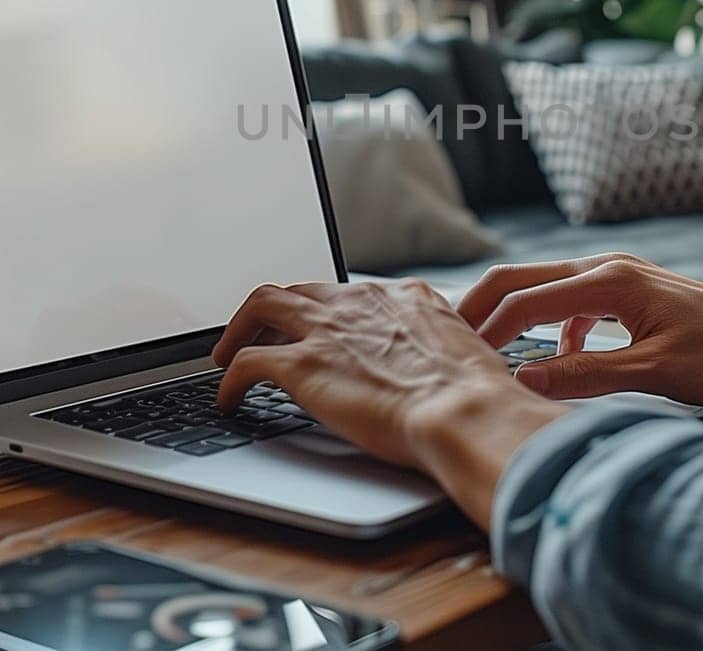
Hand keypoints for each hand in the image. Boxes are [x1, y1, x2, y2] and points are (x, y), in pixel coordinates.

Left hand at [212, 278, 565, 527]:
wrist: (464, 411)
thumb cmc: (476, 398)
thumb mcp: (463, 354)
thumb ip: (438, 352)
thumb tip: (440, 375)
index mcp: (402, 296)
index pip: (350, 294)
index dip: (328, 312)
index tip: (321, 329)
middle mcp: (360, 301)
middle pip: (300, 289)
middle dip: (275, 312)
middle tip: (261, 333)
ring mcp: (327, 329)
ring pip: (261, 305)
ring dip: (239, 329)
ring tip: (227, 354)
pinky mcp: (301, 365)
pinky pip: (247, 362)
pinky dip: (230, 380)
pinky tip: (229, 399)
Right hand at [459, 253, 702, 418]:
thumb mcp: (655, 376)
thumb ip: (586, 377)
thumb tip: (522, 380)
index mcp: (609, 280)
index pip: (525, 301)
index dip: (486, 330)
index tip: (456, 361)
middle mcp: (609, 266)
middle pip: (523, 278)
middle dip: (482, 308)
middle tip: (445, 342)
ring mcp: (620, 274)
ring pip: (546, 287)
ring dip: (514, 315)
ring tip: (487, 351)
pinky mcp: (631, 291)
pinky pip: (573, 301)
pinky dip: (551, 324)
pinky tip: (559, 358)